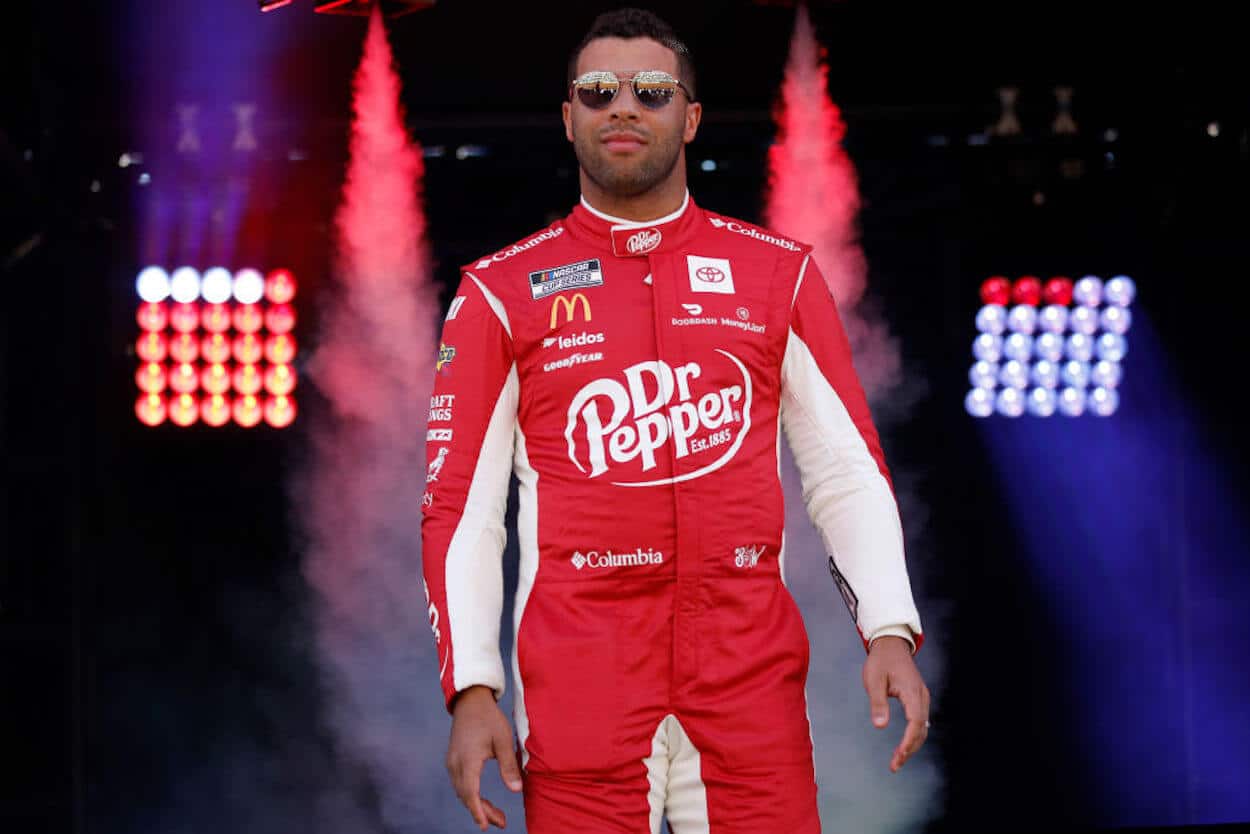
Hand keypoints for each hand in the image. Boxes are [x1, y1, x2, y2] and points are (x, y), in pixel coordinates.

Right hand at [446, 686, 523, 829]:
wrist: (470, 701)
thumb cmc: (489, 718)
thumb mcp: (503, 739)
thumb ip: (508, 765)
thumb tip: (516, 790)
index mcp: (468, 760)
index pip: (471, 793)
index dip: (478, 811)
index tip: (485, 826)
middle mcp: (455, 763)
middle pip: (466, 796)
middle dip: (482, 812)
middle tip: (501, 823)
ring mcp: (452, 762)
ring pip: (462, 792)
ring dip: (477, 805)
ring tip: (496, 816)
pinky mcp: (453, 760)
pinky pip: (460, 784)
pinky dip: (471, 795)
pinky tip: (482, 800)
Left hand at [862, 635, 929, 772]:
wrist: (891, 645)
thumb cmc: (881, 661)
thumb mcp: (873, 680)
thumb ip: (878, 703)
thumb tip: (880, 726)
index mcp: (911, 691)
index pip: (915, 722)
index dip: (908, 741)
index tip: (899, 754)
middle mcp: (921, 697)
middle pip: (921, 729)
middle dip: (909, 749)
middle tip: (895, 765)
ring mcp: (922, 698)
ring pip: (922, 728)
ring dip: (912, 745)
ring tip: (897, 760)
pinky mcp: (919, 699)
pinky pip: (920, 722)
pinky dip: (913, 736)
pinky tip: (904, 746)